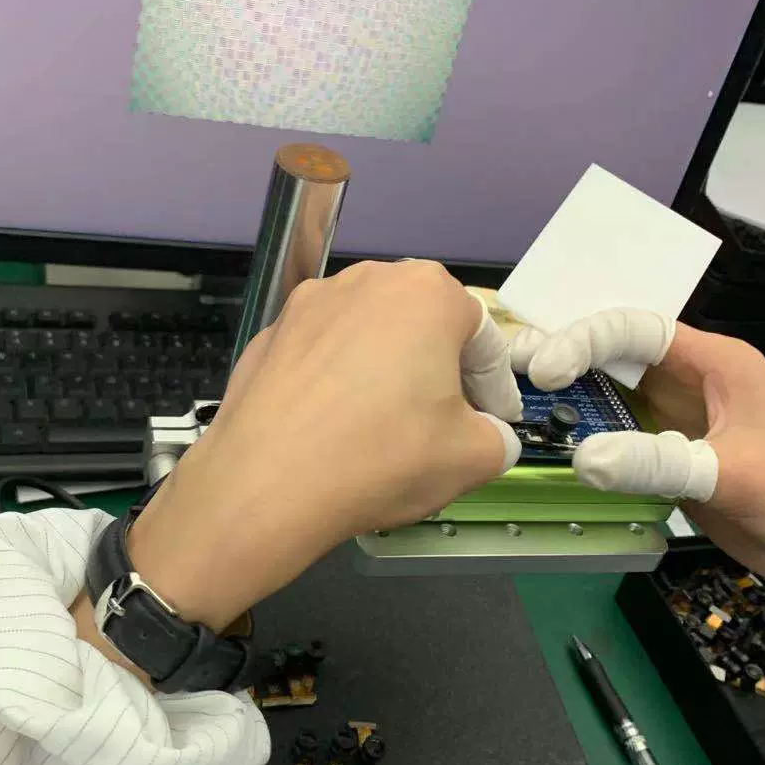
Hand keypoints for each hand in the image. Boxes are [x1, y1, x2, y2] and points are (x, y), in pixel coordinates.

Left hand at [123, 261, 521, 630]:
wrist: (266, 483)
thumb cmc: (382, 458)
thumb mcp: (472, 458)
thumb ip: (498, 438)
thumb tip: (490, 437)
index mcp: (426, 293)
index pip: (480, 334)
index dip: (495, 384)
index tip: (495, 421)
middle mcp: (366, 280)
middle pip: (421, 325)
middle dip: (439, 371)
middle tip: (444, 424)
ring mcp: (308, 304)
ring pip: (366, 337)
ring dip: (384, 374)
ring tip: (385, 431)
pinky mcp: (268, 337)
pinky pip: (319, 357)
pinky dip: (334, 384)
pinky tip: (333, 432)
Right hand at [516, 309, 764, 582]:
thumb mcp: (731, 474)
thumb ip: (659, 463)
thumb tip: (586, 458)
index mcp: (717, 362)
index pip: (639, 330)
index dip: (587, 340)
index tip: (547, 368)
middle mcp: (692, 382)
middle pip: (617, 356)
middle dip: (566, 360)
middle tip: (510, 374)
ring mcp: (679, 419)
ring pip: (613, 395)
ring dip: (571, 399)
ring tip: (517, 404)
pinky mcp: (670, 455)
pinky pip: (619, 436)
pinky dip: (587, 437)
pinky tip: (553, 443)